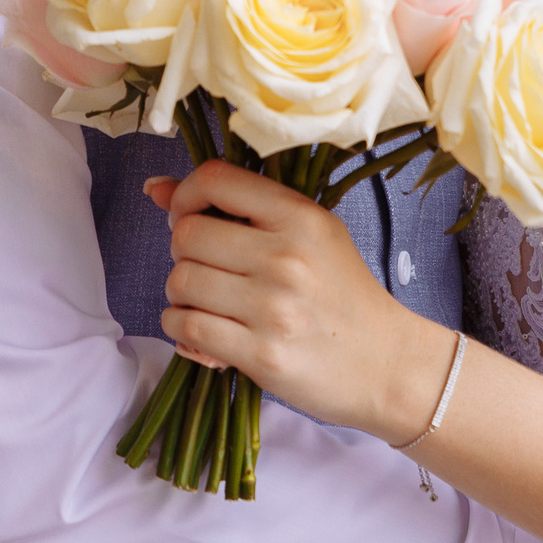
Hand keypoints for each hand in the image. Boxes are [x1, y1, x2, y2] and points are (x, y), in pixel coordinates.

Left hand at [145, 160, 448, 440]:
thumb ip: (236, 208)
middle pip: (187, 234)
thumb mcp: (307, 236)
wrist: (387, 364)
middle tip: (206, 267)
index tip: (191, 215)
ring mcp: (273, 307)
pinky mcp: (262, 354)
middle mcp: (286, 257)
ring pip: (180, 281)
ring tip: (208, 302)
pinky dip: (180, 327)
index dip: (186, 194)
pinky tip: (202, 330)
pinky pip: (186, 327)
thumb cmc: (343, 295)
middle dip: (182, 250)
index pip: (215, 179)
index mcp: (300, 217)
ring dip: (181, 294)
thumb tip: (155, 188)